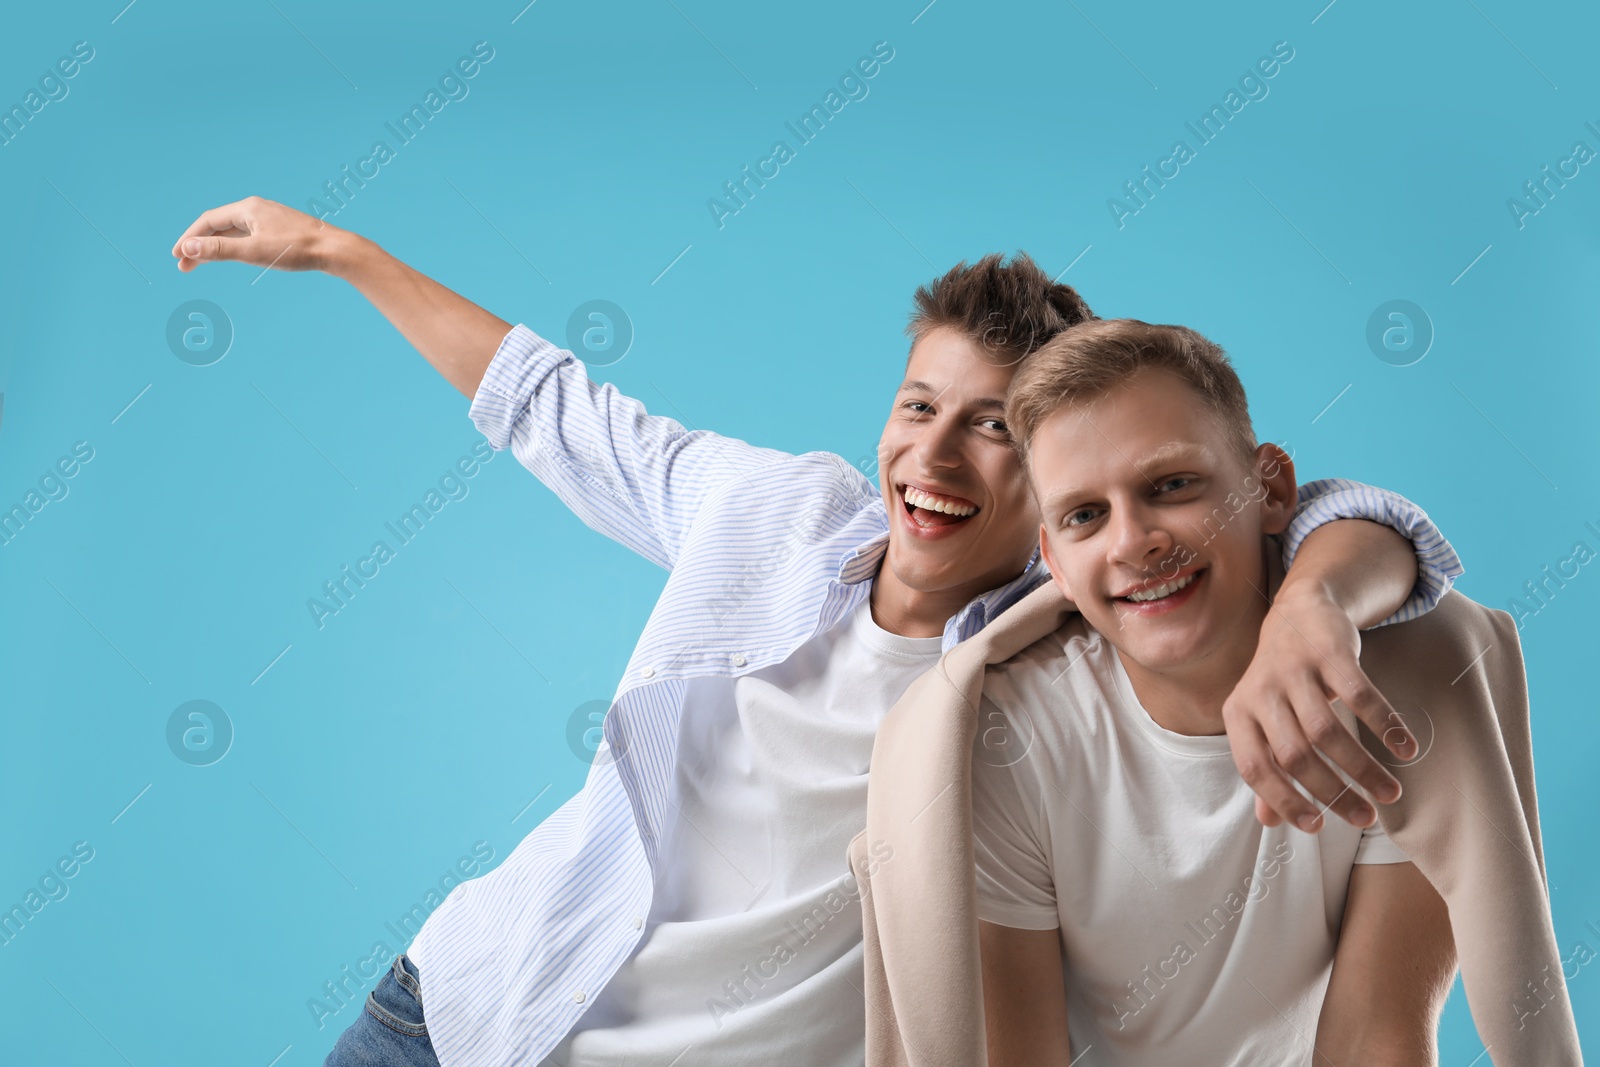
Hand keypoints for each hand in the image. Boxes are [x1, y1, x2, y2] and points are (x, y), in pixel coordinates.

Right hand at [170, 196, 346, 273]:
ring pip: (234, 231)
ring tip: (200, 263)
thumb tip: (187, 247)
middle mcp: (257, 209)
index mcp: (248, 208)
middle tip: (184, 267)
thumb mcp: (254, 252)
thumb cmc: (298, 250)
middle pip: (219, 226)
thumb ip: (220, 250)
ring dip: (215, 247)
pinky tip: (231, 256)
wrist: (337, 251)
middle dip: (199, 245)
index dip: (189, 238)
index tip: (176, 256)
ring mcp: (269, 219)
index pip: (208, 221)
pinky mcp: (281, 231)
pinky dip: (233, 246)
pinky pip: (248, 236)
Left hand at [1222, 583, 1413, 831]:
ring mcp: (1293, 670)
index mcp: (1238, 714)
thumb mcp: (1263, 719)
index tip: (1318, 826)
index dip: (1284, 800)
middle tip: (1366, 817)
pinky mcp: (1328, 652)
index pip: (1254, 768)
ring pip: (1327, 732)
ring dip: (1363, 768)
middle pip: (1295, 755)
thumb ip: (1267, 766)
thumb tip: (1268, 821)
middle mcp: (1260, 692)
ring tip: (1391, 793)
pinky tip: (1406, 749)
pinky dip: (1385, 726)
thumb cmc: (1281, 680)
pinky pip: (1360, 696)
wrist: (1298, 611)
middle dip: (1333, 793)